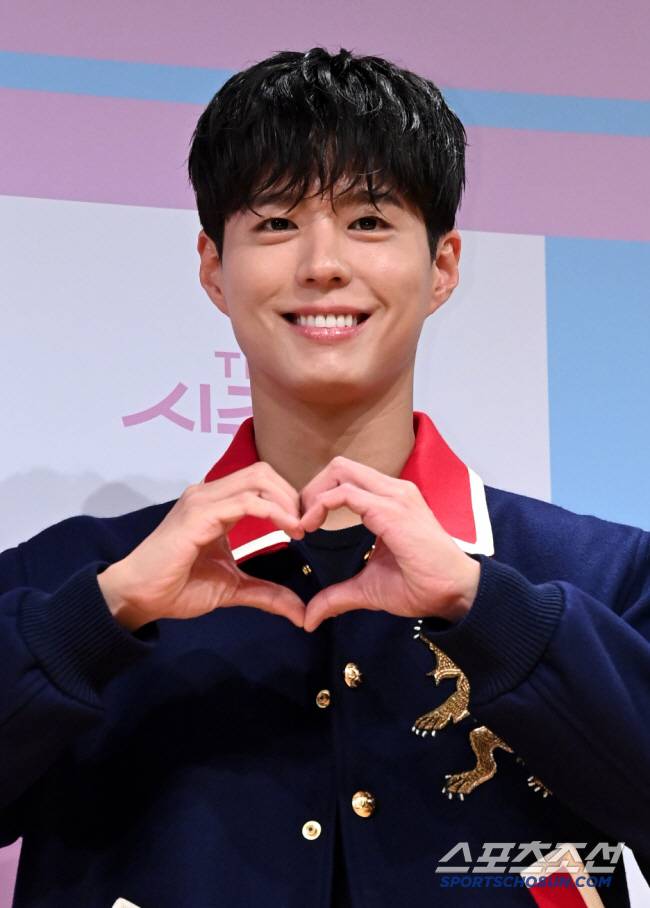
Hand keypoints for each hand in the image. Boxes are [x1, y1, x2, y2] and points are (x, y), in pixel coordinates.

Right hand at [98, 463, 305, 630]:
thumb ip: (266, 593)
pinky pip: (246, 502)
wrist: (139, 596)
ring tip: (300, 528)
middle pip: (263, 472)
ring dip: (286, 501)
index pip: (261, 481)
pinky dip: (273, 512)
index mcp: (217, 504)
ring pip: (257, 479)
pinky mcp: (199, 515)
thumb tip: (300, 612)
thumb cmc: (177, 586)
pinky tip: (288, 530)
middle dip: (292, 494)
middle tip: (307, 524)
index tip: (306, 526)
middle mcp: (209, 494)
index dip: (288, 498)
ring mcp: (202, 500)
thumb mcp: (233, 588)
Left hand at [299, 457, 480, 631]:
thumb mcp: (367, 589)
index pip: (346, 478)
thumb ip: (336, 596)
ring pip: (340, 470)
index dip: (319, 496)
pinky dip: (320, 506)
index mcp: (390, 501)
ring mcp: (394, 496)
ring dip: (313, 495)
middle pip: (339, 466)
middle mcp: (393, 490)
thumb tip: (309, 618)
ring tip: (303, 525)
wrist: (455, 594)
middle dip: (312, 489)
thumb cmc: (420, 586)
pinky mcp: (391, 510)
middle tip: (300, 522)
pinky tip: (310, 528)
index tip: (304, 527)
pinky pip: (344, 493)